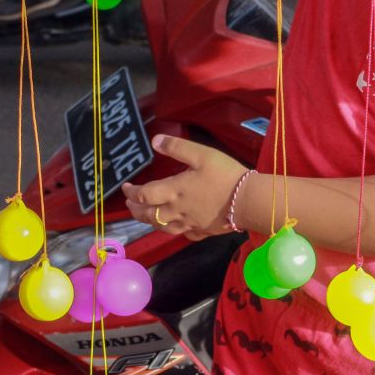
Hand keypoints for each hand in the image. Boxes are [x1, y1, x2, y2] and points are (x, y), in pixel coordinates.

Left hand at [123, 134, 248, 240]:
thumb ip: (176, 148)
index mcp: (173, 191)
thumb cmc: (224, 175)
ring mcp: (189, 224)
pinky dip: (172, 229)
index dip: (131, 192)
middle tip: (130, 202)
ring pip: (162, 227)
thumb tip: (155, 141)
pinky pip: (181, 234)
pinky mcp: (201, 232)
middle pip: (148, 215)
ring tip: (144, 215)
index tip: (125, 187)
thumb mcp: (201, 154)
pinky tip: (173, 226)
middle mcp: (177, 211)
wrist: (249, 201)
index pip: (144, 195)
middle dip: (135, 209)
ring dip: (148, 221)